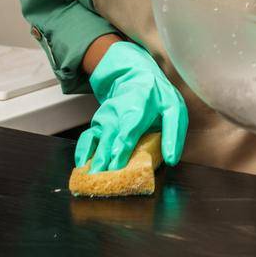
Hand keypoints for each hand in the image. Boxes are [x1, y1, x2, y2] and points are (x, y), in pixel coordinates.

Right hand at [75, 41, 186, 171]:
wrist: (136, 76)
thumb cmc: (157, 96)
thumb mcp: (173, 109)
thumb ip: (173, 134)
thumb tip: (172, 159)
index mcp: (140, 105)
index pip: (129, 127)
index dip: (122, 146)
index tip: (117, 163)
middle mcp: (117, 111)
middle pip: (109, 137)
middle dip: (105, 159)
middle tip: (103, 180)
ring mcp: (105, 118)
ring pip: (96, 140)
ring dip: (92, 160)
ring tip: (90, 179)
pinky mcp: (98, 124)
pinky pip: (87, 139)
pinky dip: (82, 153)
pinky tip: (82, 168)